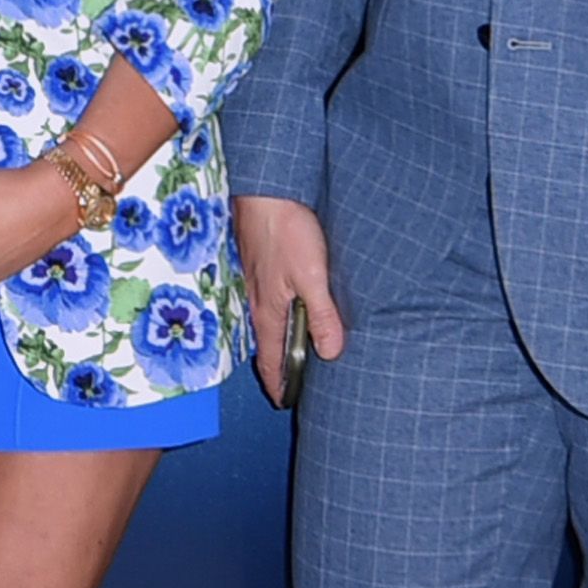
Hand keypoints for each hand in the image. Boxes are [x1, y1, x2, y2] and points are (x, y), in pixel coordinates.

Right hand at [236, 196, 344, 403]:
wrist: (266, 186)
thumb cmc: (286, 228)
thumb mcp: (311, 275)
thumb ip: (321, 314)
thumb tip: (330, 353)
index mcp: (268, 311)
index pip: (269, 360)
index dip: (277, 383)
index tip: (286, 401)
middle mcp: (257, 301)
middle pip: (266, 343)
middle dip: (278, 365)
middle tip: (294, 382)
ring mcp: (256, 282)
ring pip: (267, 321)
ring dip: (279, 339)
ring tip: (296, 350)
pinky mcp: (260, 263)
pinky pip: (268, 300)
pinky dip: (279, 314)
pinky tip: (292, 307)